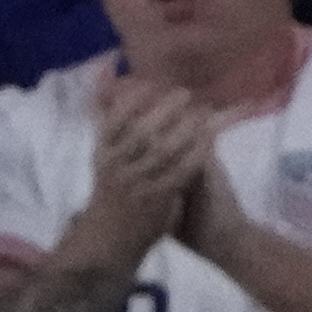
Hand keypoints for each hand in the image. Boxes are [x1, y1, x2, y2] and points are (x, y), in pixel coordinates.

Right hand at [67, 69, 212, 269]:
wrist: (109, 240)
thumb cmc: (111, 191)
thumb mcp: (105, 155)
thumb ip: (107, 116)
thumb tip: (107, 71)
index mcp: (103, 154)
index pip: (113, 121)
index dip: (133, 99)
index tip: (152, 84)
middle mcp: (117, 168)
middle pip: (142, 132)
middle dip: (164, 110)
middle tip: (185, 94)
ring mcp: (137, 184)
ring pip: (163, 151)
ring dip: (185, 129)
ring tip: (203, 112)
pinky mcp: (156, 199)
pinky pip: (179, 172)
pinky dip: (194, 154)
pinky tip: (208, 141)